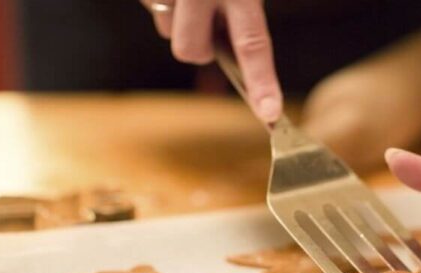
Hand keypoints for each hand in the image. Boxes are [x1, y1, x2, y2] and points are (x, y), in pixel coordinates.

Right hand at [141, 0, 281, 122]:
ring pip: (165, 27)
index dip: (262, 81)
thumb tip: (231, 51)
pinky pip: (149, 3)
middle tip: (207, 23)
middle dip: (198, 48)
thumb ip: (241, 9)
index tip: (270, 113)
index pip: (253, 42)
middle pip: (191, 51)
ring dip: (176, 15)